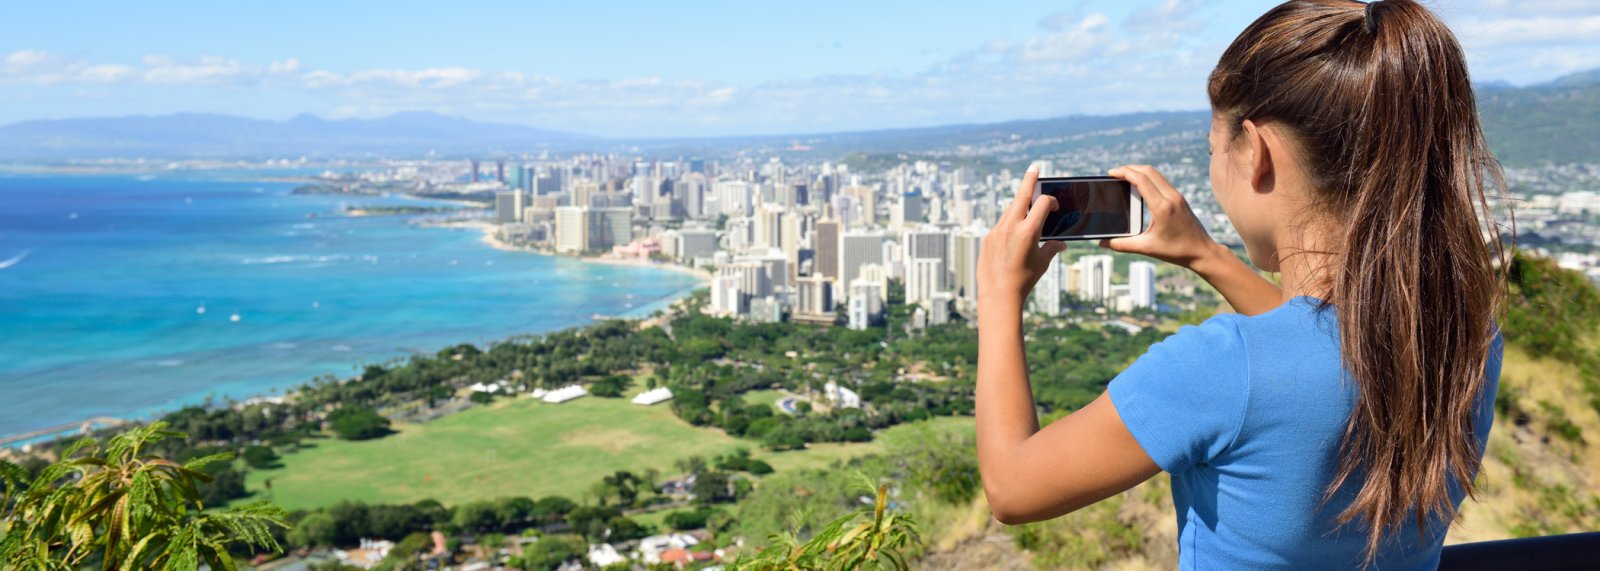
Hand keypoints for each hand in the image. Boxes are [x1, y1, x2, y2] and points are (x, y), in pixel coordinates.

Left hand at [977, 165, 1067, 312]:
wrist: (998, 294)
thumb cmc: (1024, 280)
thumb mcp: (1042, 263)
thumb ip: (1052, 248)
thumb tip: (1061, 244)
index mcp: (1028, 231)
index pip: (1043, 203)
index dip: (1052, 202)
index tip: (1055, 207)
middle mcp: (1011, 226)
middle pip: (1022, 195)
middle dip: (1029, 180)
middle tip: (1034, 168)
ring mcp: (997, 230)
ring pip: (1010, 210)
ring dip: (1019, 205)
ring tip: (1026, 202)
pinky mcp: (988, 237)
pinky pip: (1001, 225)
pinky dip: (1010, 223)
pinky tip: (1014, 231)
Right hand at [1101, 165, 1222, 269]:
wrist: (1203, 252)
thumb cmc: (1177, 251)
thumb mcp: (1147, 248)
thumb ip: (1122, 244)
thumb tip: (1102, 243)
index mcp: (1162, 207)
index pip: (1141, 179)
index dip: (1124, 172)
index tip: (1111, 173)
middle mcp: (1171, 197)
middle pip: (1148, 171)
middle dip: (1129, 168)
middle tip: (1115, 173)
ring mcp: (1177, 196)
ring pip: (1156, 174)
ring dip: (1140, 171)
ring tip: (1125, 177)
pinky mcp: (1180, 198)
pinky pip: (1162, 181)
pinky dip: (1149, 178)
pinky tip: (1141, 186)